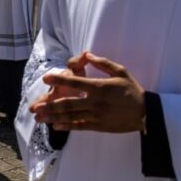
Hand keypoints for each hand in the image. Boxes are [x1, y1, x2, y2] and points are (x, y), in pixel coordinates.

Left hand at [29, 52, 145, 132]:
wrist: (146, 113)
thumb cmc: (132, 90)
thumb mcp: (120, 71)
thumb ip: (103, 63)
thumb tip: (88, 54)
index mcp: (99, 86)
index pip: (75, 82)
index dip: (58, 80)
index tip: (45, 79)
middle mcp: (95, 102)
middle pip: (68, 103)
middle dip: (49, 105)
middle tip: (34, 107)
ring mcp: (96, 115)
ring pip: (71, 116)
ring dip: (54, 117)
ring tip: (39, 118)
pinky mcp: (99, 125)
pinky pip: (80, 126)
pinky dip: (67, 126)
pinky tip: (56, 126)